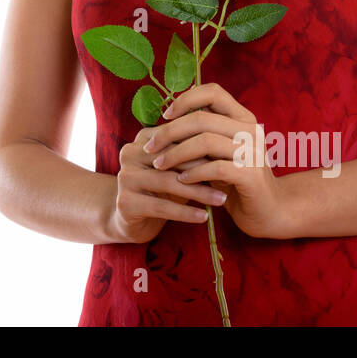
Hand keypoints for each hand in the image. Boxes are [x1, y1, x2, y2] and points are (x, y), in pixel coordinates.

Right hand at [108, 125, 228, 244]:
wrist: (131, 220)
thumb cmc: (162, 190)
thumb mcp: (177, 169)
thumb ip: (193, 155)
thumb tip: (228, 143)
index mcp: (144, 139)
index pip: (177, 138)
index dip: (205, 148)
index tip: (230, 157)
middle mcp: (130, 153)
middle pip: (173, 159)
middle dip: (204, 169)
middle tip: (231, 177)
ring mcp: (125, 177)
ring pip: (168, 183)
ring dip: (198, 192)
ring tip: (221, 200)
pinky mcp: (125, 202)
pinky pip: (161, 206)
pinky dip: (185, 212)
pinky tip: (203, 217)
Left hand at [143, 82, 294, 239]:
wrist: (268, 211)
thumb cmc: (236, 180)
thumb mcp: (218, 152)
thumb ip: (201, 134)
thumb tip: (164, 120)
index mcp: (243, 118)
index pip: (213, 92)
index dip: (186, 99)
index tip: (165, 116)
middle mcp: (251, 129)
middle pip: (202, 118)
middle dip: (169, 132)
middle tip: (149, 147)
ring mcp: (253, 151)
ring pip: (205, 141)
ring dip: (176, 153)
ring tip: (159, 165)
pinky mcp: (251, 175)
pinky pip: (215, 167)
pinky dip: (193, 173)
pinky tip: (181, 181)